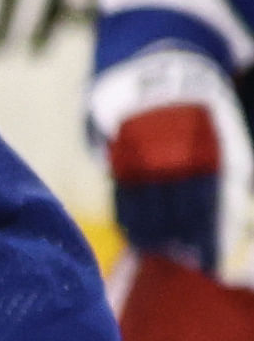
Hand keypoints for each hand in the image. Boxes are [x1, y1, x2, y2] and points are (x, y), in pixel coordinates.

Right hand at [105, 87, 228, 274]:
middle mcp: (170, 160)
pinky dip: (129, 221)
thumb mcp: (222, 138)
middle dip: (178, 242)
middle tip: (180, 261)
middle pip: (173, 215)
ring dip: (151, 237)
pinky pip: (121, 200)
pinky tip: (136, 235)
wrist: (158, 75)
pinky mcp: (117, 160)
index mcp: (202, 154)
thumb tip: (223, 226)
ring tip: (158, 251)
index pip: (204, 210)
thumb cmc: (199, 114)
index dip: (205, 241)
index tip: (206, 265)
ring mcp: (140, 161)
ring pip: (143, 212)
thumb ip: (224, 178)